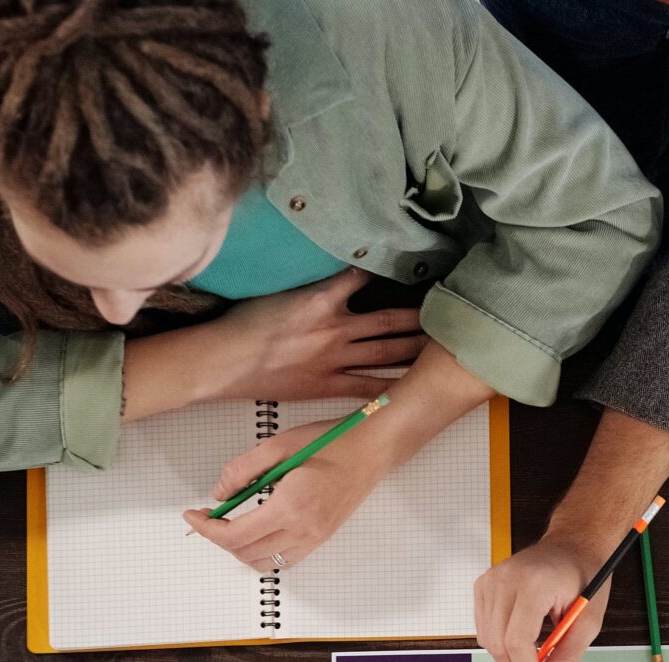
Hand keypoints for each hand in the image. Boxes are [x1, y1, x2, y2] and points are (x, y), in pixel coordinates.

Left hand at [183, 420, 389, 570]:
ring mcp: (314, 538)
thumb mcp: (278, 445)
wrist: (372, 450)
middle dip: (219, 538)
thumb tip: (219, 493)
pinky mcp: (321, 538)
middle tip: (208, 518)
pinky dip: (263, 553)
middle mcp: (303, 530)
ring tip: (230, 526)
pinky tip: (257, 531)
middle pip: (245, 553)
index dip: (206, 529)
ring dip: (240, 550)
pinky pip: (285, 560)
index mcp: (290, 507)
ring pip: (264, 563)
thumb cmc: (332, 442)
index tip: (192, 515)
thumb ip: (242, 469)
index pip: (235, 535)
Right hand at [208, 272, 423, 402]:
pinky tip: (413, 385)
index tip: (414, 268)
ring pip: (386, 352)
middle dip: (420, 316)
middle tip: (446, 312)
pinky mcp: (326, 385)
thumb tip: (335, 272)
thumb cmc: (242, 322)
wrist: (222, 361)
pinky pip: (368, 386)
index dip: (391, 273)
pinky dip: (392, 385)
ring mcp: (334, 358)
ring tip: (439, 346)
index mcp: (321, 297)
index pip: (365, 277)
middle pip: (389, 319)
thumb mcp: (280, 290)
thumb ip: (311, 283)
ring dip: (415, 348)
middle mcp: (335, 328)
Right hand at [475, 536, 610, 661]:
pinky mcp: (483, 584)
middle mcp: (506, 579)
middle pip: (498, 642)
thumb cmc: (584, 577)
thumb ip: (568, 658)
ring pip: (487, 638)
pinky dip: (499, 642)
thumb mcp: (588, 621)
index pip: (517, 640)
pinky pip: (483, 626)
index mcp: (534, 584)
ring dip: (508, 659)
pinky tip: (521, 641)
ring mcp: (490, 579)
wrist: (572, 545)